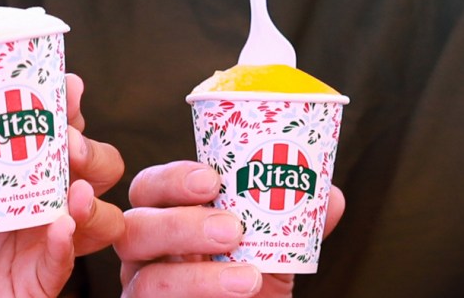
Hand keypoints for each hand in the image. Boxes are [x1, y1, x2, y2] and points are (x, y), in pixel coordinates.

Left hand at [0, 74, 124, 295]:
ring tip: (73, 190)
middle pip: (92, 169)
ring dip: (91, 199)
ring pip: (99, 216)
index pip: (55, 134)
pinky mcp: (40, 278)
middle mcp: (39, 203)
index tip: (68, 88)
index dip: (69, 108)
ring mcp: (45, 240)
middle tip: (70, 144)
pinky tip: (60, 228)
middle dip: (92, 151)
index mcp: (16, 174)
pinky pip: (65, 261)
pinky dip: (67, 243)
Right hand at [116, 161, 344, 296]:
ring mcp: (141, 289)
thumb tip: (329, 196)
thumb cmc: (249, 286)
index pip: (150, 189)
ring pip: (143, 277)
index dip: (172, 178)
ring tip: (247, 276)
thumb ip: (295, 223)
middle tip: (232, 228)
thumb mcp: (274, 253)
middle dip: (179, 223)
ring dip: (195, 274)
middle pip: (133, 226)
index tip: (212, 178)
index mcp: (167, 220)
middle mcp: (146, 253)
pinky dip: (199, 294)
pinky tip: (240, 290)